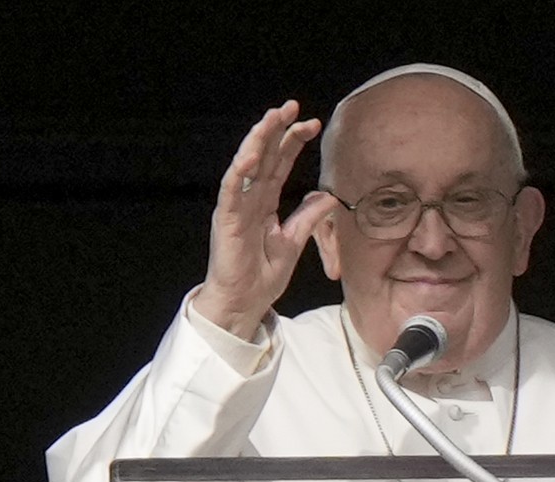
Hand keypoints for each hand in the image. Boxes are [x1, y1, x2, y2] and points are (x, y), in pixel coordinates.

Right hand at [191, 100, 339, 339]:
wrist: (245, 302)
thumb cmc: (263, 275)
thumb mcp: (294, 241)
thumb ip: (308, 217)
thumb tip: (327, 195)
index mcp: (264, 202)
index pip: (280, 163)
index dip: (293, 142)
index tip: (313, 124)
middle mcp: (249, 199)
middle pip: (264, 156)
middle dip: (277, 129)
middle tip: (293, 106)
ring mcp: (236, 207)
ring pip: (246, 164)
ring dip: (258, 139)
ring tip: (272, 117)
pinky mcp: (226, 219)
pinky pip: (232, 189)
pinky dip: (240, 169)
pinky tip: (252, 152)